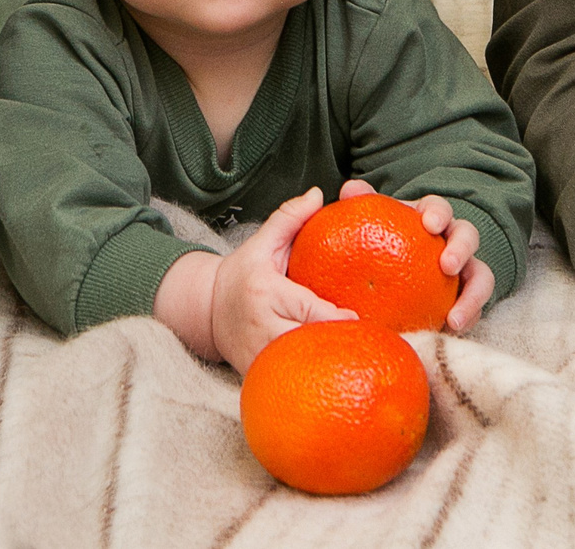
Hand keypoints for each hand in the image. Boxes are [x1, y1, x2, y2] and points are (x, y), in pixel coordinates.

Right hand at [169, 187, 352, 370]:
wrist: (207, 310)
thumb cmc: (242, 275)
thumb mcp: (262, 243)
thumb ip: (290, 218)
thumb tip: (318, 194)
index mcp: (265, 291)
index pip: (311, 309)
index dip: (339, 318)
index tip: (359, 319)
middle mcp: (261, 325)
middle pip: (310, 341)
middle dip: (338, 345)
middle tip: (367, 343)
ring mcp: (259, 355)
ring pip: (302, 366)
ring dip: (327, 365)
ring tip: (353, 362)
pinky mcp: (257, 374)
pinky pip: (290, 380)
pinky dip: (310, 379)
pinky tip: (330, 377)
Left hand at [337, 179, 495, 332]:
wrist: (389, 277)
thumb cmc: (380, 241)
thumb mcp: (369, 224)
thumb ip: (361, 207)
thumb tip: (350, 189)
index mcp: (430, 219)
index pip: (439, 208)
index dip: (438, 214)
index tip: (429, 224)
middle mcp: (452, 241)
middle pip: (468, 236)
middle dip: (462, 248)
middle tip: (446, 265)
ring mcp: (464, 271)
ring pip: (482, 277)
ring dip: (473, 296)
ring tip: (454, 318)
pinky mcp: (466, 299)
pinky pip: (475, 310)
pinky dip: (466, 320)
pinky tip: (448, 334)